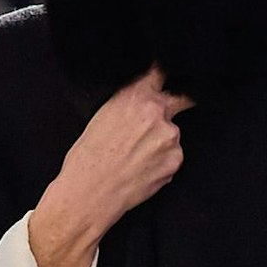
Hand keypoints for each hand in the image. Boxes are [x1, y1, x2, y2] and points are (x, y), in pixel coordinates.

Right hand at [27, 68, 192, 266]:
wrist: (89, 195)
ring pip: (173, 134)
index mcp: (135, 95)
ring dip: (162, 142)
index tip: (167, 81)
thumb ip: (129, 103)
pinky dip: (162, 163)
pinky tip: (141, 171)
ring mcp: (170, 137)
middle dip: (172, 108)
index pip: (162, 71)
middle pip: (179, 100)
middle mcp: (157, 111)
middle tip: (152, 127)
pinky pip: (173, 157)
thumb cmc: (87, 159)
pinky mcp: (175, 161)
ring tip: (136, 158)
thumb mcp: (102, 116)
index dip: (166, 76)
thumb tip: (143, 99)